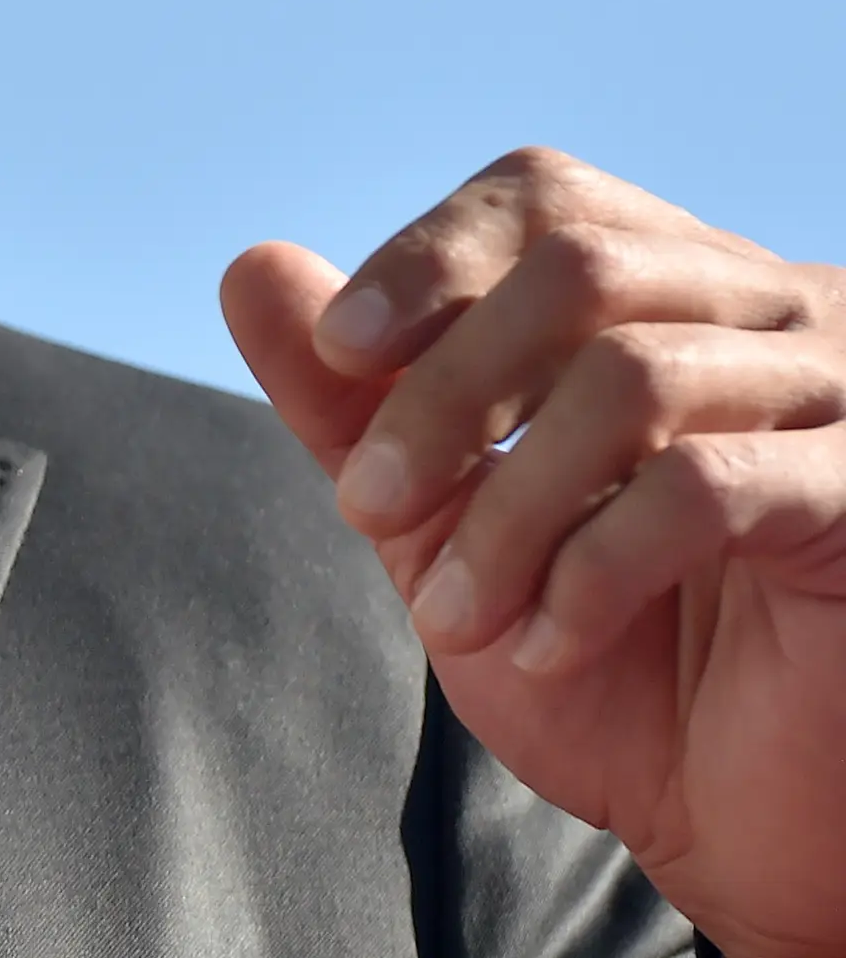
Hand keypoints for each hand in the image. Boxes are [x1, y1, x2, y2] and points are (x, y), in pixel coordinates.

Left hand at [225, 149, 845, 957]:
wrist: (744, 836)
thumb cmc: (615, 672)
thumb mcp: (446, 528)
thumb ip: (351, 404)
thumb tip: (251, 267)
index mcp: (682, 300)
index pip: (551, 201)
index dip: (432, 259)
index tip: (336, 350)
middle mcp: (777, 321)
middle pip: (581, 266)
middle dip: (442, 386)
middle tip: (369, 502)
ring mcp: (840, 402)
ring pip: (632, 376)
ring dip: (505, 505)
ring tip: (451, 614)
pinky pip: (704, 489)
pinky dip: (589, 569)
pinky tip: (544, 645)